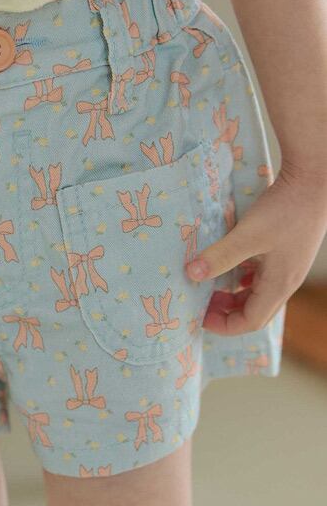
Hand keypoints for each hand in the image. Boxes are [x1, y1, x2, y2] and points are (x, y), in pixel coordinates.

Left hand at [185, 165, 326, 335]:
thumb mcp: (247, 235)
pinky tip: (230, 266)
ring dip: (234, 296)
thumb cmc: (284, 209)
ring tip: (210, 287)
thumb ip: (219, 256)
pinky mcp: (286, 252)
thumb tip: (191, 275)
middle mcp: (286, 282)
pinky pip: (262, 277)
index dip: (223, 325)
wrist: (314, 180)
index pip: (251, 321)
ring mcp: (288, 267)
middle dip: (226, 312)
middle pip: (255, 311)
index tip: (199, 315)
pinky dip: (243, 279)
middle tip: (201, 302)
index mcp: (279, 285)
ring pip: (258, 294)